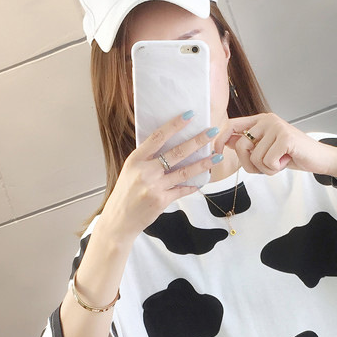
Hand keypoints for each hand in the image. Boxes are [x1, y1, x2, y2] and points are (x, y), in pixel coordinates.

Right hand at [100, 112, 220, 242]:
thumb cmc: (125, 194)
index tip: (189, 115)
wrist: (119, 220)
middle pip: (176, 152)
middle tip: (212, 132)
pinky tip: (203, 179)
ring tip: (217, 156)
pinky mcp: (162, 201)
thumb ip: (147, 159)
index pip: (158, 137)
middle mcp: (145, 171)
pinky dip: (193, 185)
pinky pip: (182, 190)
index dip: (175, 125)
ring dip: (203, 163)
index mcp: (136, 159)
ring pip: (184, 172)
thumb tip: (168, 145)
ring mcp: (154, 187)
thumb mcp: (130, 170)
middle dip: (197, 141)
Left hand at [214, 113, 336, 177]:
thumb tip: (225, 142)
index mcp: (260, 121)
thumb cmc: (291, 155)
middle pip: (241, 146)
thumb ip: (247, 143)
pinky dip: (275, 169)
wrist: (317, 158)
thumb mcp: (266, 149)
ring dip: (266, 169)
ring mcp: (277, 127)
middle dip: (251, 165)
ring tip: (280, 162)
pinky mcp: (285, 138)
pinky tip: (286, 162)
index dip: (221, 139)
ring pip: (255, 157)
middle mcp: (267, 120)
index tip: (218, 153)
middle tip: (267, 166)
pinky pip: (267, 161)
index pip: (232, 125)